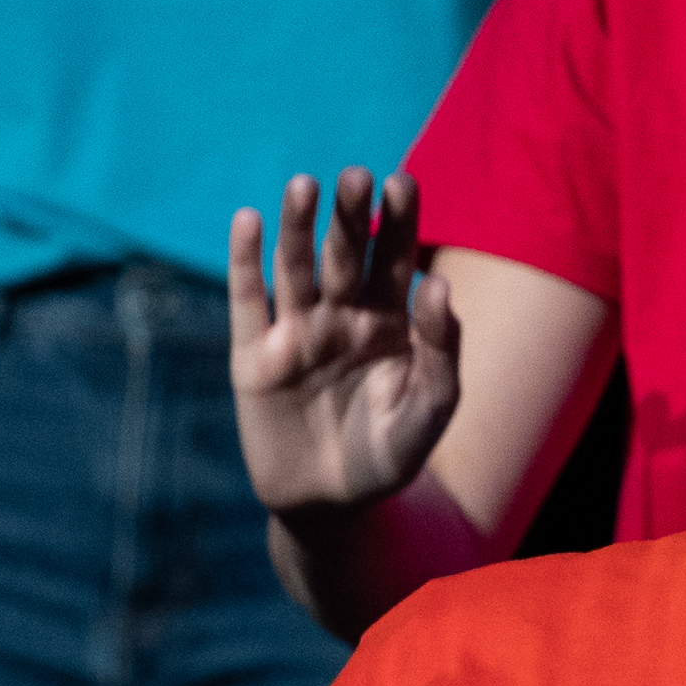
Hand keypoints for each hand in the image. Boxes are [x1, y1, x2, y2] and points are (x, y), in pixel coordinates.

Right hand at [227, 168, 459, 514]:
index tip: (401, 182)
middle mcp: (340, 316)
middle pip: (343, 253)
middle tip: (355, 176)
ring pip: (294, 268)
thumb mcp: (429, 413)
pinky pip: (248, 303)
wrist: (331, 509)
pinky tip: (248, 221)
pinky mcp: (254, 358)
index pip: (394, 258)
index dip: (397, 220)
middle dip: (349, 215)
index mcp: (388, 321)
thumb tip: (439, 285)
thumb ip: (441, 353)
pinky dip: (244, 262)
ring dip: (297, 226)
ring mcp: (295, 333)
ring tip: (305, 185)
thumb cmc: (388, 458)